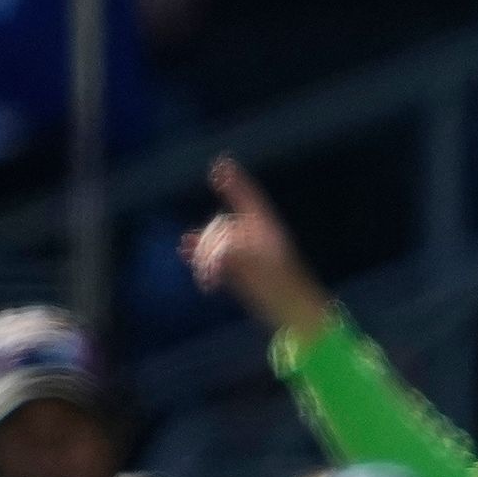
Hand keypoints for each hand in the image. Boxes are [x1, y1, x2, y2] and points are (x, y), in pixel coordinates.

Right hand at [183, 157, 335, 338]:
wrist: (292, 310)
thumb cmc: (284, 287)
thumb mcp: (261, 269)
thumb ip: (238, 256)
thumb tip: (218, 254)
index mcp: (267, 227)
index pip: (248, 199)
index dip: (235, 183)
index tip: (221, 165)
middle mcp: (254, 235)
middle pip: (222, 225)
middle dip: (211, 242)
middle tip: (214, 265)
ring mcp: (244, 250)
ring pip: (215, 240)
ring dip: (204, 251)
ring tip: (204, 272)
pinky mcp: (237, 267)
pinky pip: (214, 255)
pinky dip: (201, 254)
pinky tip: (185, 251)